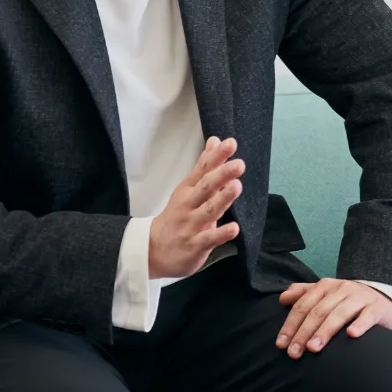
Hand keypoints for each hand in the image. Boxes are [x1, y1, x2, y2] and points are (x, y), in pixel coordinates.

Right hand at [148, 136, 243, 278]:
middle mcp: (189, 205)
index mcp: (188, 189)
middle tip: (239, 164)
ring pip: (209, 211)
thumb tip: (216, 140)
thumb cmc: (178, 215)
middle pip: (205, 187)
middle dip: (221, 175)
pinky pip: (209, 239)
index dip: (217, 156)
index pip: (203, 169)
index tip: (230, 143)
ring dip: (223, 198)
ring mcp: (191, 225)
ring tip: (237, 186)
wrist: (152, 250)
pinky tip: (234, 228)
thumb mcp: (188, 188)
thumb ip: (205, 166)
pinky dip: (221, 234)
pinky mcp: (195, 245)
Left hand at [275, 279, 391, 357]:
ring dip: (325, 331)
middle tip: (294, 353)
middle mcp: (342, 289)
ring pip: (340, 313)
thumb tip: (282, 298)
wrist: (384, 299)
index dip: (290, 324)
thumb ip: (304, 293)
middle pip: (319, 311)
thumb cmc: (348, 301)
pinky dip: (360, 324)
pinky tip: (351, 335)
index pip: (304, 305)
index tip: (281, 344)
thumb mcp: (326, 294)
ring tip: (313, 348)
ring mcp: (361, 298)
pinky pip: (368, 316)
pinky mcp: (377, 308)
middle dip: (304, 332)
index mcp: (326, 286)